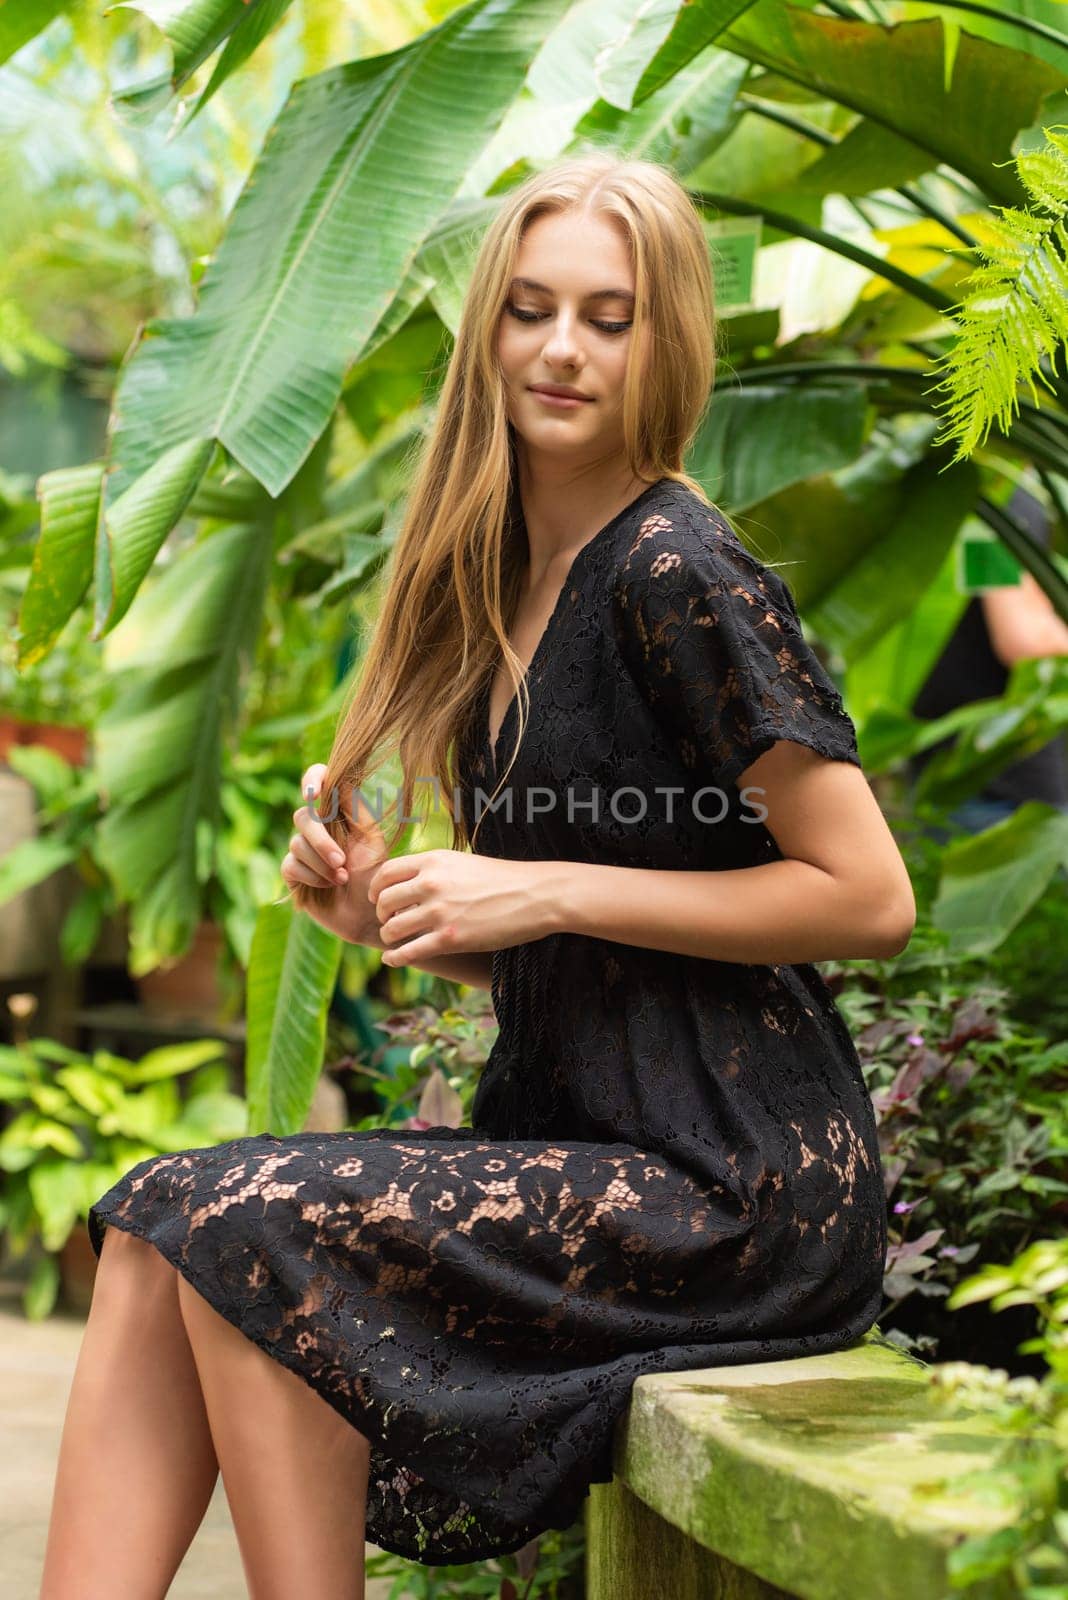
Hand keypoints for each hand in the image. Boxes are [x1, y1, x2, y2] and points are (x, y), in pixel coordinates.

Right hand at [280, 763, 386, 945]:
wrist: (369, 910)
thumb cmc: (375, 872)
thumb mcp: (371, 838)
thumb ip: (354, 808)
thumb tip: (338, 778)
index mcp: (337, 811)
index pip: (318, 779)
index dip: (311, 778)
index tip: (311, 794)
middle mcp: (317, 826)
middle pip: (303, 817)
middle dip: (321, 841)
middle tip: (342, 862)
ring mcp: (303, 849)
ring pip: (297, 844)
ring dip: (321, 864)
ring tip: (342, 879)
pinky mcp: (293, 872)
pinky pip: (290, 865)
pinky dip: (312, 877)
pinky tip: (328, 886)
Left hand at [367, 847, 550, 966]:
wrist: (536, 895)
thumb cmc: (503, 879)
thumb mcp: (463, 863)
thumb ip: (434, 870)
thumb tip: (408, 882)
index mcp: (434, 861)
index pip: (386, 873)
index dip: (376, 889)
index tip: (378, 900)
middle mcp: (432, 884)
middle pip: (384, 901)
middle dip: (381, 915)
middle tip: (389, 921)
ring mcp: (440, 912)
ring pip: (392, 928)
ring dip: (389, 936)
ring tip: (395, 940)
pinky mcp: (450, 939)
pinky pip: (408, 951)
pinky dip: (395, 958)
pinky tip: (392, 959)